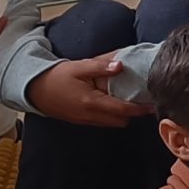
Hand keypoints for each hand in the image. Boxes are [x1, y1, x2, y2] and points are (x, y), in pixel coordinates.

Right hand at [26, 52, 141, 126]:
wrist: (35, 90)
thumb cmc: (57, 77)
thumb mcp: (79, 67)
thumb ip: (100, 66)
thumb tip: (121, 65)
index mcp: (91, 102)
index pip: (122, 110)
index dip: (139, 109)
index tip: (153, 105)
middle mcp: (90, 115)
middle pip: (120, 121)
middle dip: (133, 113)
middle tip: (143, 99)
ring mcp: (85, 121)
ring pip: (112, 123)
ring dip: (122, 115)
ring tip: (130, 100)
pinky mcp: (81, 121)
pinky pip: (102, 122)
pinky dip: (111, 115)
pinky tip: (112, 102)